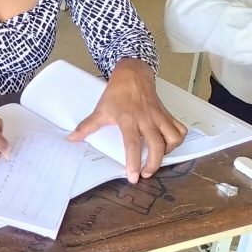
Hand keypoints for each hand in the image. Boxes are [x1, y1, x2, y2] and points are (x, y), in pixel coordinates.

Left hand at [68, 59, 186, 182]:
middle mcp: (147, 119)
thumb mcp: (100, 110)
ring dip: (168, 152)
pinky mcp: (168, 114)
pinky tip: (168, 144)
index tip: (133, 177)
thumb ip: (87, 127)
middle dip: (153, 164)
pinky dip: (177, 140)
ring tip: (157, 157)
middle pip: (156, 146)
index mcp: (128, 119)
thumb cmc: (117, 93)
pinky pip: (180, 129)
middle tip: (146, 174)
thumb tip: (71, 139)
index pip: (132, 144)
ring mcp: (159, 117)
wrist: (133, 74)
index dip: (133, 162)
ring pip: (173, 138)